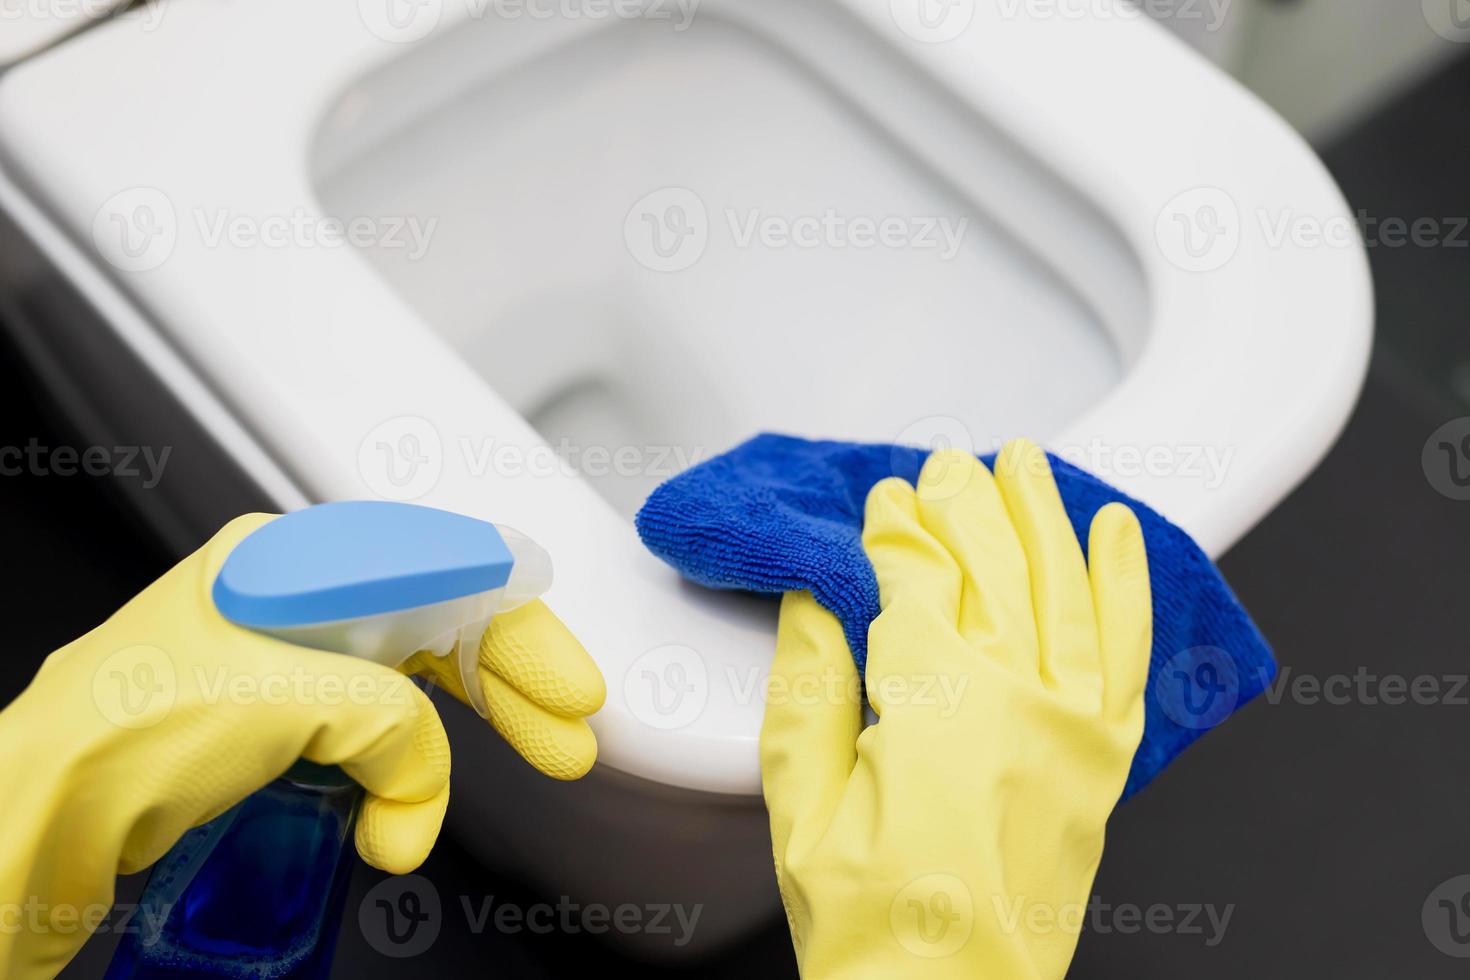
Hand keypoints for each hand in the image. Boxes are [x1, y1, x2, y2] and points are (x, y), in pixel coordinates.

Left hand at [0, 513, 602, 977]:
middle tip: (567, 738)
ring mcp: (279, 671)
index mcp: (291, 562)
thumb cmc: (119, 733)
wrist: (37, 816)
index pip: (438, 575)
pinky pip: (366, 745)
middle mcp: (290, 607)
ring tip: (506, 789)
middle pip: (433, 632)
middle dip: (509, 688)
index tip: (569, 686)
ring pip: (406, 693)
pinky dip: (399, 786)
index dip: (517, 631)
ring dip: (453, 752)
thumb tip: (421, 773)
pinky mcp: (269, 733)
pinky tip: (406, 822)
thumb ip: (390, 723)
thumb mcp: (286, 699)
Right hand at [760, 441, 1150, 978]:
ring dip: (1044, 515)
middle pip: (993, 566)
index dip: (896, 531)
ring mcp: (1073, 727)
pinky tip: (1117, 533)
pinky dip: (1127, 584)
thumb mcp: (800, 801)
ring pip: (1064, 587)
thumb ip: (807, 683)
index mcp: (934, 706)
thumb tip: (814, 594)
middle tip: (946, 464)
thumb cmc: (868, 917)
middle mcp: (1018, 700)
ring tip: (1026, 463)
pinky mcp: (1104, 758)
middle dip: (965, 503)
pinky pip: (1130, 649)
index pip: (915, 580)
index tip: (882, 500)